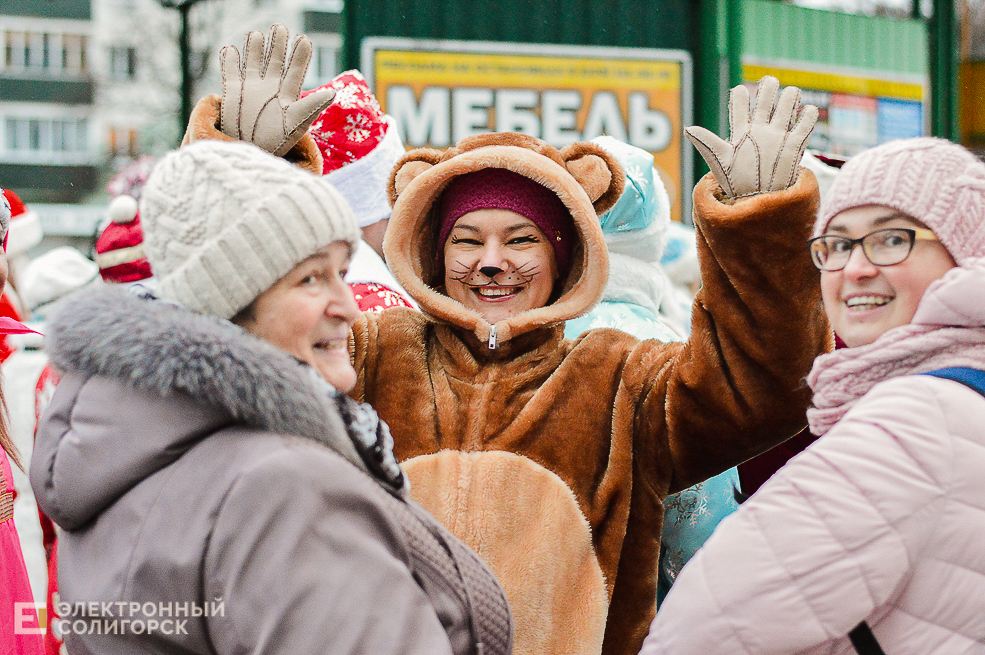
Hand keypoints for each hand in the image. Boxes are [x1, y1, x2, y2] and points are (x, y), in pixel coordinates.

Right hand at [219, 24, 334, 156]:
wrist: (251, 154)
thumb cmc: (277, 142)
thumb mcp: (296, 123)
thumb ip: (312, 106)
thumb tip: (332, 93)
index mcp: (287, 93)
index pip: (296, 69)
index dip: (300, 55)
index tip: (304, 40)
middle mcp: (270, 88)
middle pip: (275, 60)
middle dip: (278, 44)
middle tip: (280, 28)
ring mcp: (251, 89)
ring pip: (253, 61)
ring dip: (254, 47)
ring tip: (257, 34)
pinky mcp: (233, 93)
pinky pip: (230, 72)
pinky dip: (229, 60)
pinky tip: (230, 50)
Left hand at [685, 76, 817, 198]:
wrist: (757, 201)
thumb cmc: (736, 183)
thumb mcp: (720, 161)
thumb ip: (707, 143)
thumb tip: (687, 128)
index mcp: (741, 130)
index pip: (741, 103)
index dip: (741, 94)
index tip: (740, 94)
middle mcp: (760, 129)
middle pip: (767, 98)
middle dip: (770, 87)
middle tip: (770, 85)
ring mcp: (778, 135)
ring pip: (788, 105)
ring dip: (790, 97)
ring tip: (789, 98)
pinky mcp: (794, 145)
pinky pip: (805, 124)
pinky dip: (808, 115)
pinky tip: (805, 114)